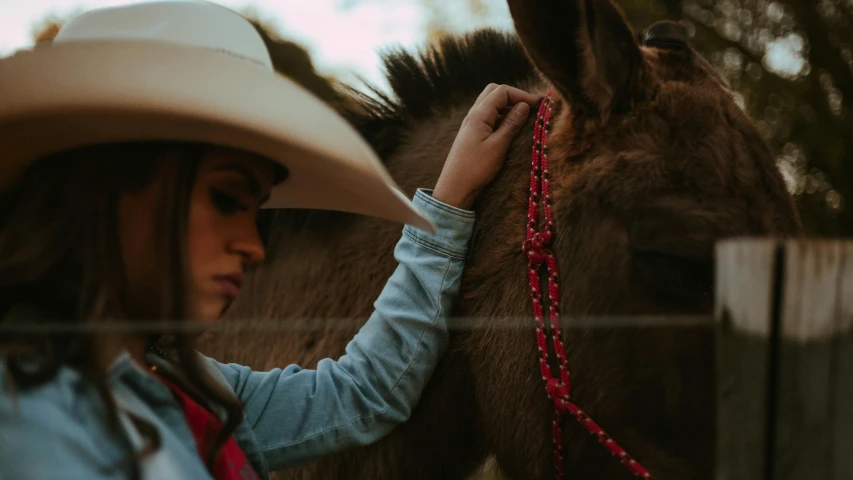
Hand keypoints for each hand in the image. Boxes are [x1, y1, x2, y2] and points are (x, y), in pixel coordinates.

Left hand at [432, 84, 538, 210]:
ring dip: (507, 105)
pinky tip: (509, 127)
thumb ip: (511, 124)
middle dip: (513, 95)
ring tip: (522, 117)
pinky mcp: (471, 134)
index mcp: (478, 115)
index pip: (502, 92)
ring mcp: (470, 124)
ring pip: (490, 103)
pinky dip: (500, 115)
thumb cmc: (476, 169)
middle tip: (529, 107)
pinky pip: (487, 116)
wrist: (455, 188)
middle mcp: (472, 115)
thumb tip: (524, 106)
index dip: (521, 94)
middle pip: (494, 92)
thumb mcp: (498, 146)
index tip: (538, 105)